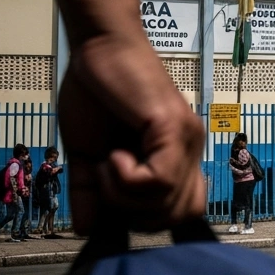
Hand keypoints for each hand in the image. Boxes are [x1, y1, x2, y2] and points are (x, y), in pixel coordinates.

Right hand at [59, 30, 204, 234]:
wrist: (99, 46)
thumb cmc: (97, 91)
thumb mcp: (86, 153)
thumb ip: (90, 192)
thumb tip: (86, 229)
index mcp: (174, 157)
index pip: (183, 211)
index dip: (146, 217)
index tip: (113, 196)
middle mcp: (188, 150)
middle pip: (177, 216)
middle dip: (133, 212)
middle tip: (107, 178)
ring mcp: (185, 139)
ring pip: (168, 204)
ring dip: (126, 195)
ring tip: (109, 163)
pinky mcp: (173, 128)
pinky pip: (160, 181)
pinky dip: (127, 179)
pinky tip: (114, 155)